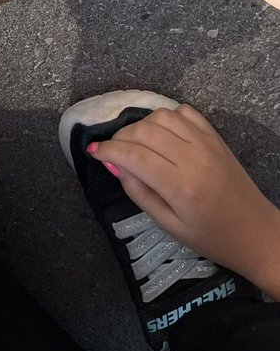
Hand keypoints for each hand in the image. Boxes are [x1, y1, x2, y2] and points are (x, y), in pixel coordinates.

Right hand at [88, 104, 279, 298]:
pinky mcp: (216, 137)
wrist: (256, 233)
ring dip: (142, 125)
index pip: (134, 156)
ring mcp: (207, 144)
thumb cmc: (211, 237)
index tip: (93, 152)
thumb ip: (138, 193)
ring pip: (162, 116)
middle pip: (144, 131)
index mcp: (181, 187)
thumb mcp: (168, 225)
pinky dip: (167, 117)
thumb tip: (113, 165)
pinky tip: (163, 134)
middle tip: (113, 152)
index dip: (107, 151)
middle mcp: (194, 159)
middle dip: (120, 138)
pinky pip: (185, 112)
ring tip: (137, 143)